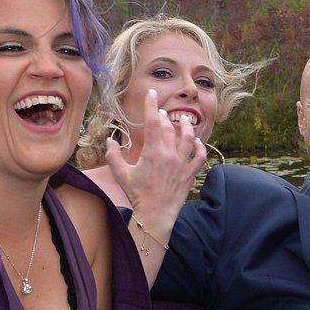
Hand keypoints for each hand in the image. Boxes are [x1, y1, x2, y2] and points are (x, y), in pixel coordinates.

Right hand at [107, 89, 203, 217]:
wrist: (155, 215)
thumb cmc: (137, 195)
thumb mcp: (121, 174)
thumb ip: (113, 156)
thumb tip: (109, 141)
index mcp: (152, 151)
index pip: (152, 122)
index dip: (151, 105)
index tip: (152, 94)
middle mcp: (169, 154)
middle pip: (169, 128)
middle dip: (164, 117)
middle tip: (161, 113)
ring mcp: (182, 164)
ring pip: (188, 139)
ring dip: (186, 127)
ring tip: (183, 119)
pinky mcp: (190, 174)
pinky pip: (199, 157)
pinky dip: (199, 147)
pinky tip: (196, 141)